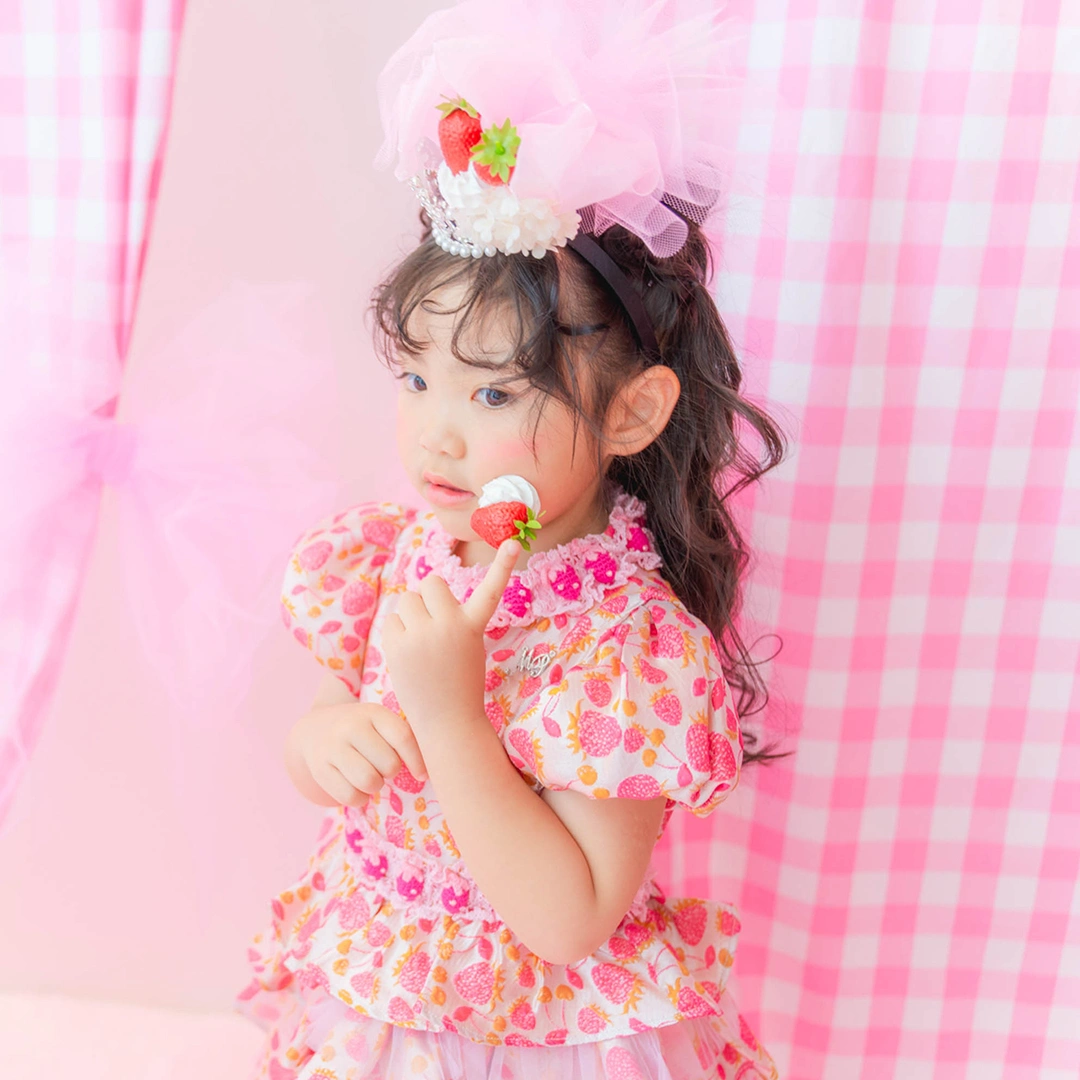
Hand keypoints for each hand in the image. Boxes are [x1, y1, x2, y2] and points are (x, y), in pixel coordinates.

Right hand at [290, 700, 428, 807]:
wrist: (315, 728)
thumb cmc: (361, 729)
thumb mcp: (380, 722)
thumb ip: (403, 738)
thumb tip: (426, 771)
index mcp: (373, 712)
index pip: (403, 738)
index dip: (417, 761)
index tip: (422, 775)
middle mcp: (351, 727)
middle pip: (389, 765)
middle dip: (390, 771)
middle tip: (381, 766)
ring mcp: (332, 747)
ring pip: (369, 782)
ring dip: (375, 786)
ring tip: (370, 775)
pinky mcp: (320, 769)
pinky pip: (350, 797)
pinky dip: (359, 798)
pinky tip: (355, 785)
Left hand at [382, 538, 519, 734]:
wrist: (445, 721)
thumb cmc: (460, 681)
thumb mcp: (468, 646)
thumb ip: (450, 618)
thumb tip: (421, 591)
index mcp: (472, 627)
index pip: (491, 590)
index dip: (504, 565)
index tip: (514, 542)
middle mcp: (447, 626)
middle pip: (431, 584)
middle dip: (430, 598)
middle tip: (434, 622)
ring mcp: (419, 635)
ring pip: (407, 599)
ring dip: (412, 613)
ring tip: (421, 640)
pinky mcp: (396, 646)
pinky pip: (392, 620)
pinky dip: (398, 632)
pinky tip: (407, 653)